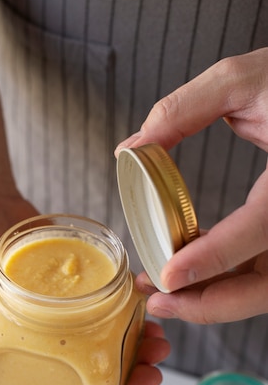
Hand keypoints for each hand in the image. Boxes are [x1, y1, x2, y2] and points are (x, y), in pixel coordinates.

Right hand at [0, 190, 169, 384]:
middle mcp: (30, 342)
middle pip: (77, 376)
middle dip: (117, 382)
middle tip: (149, 376)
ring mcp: (55, 317)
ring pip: (97, 345)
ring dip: (130, 349)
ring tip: (159, 344)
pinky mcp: (72, 291)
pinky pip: (103, 307)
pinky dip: (127, 312)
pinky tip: (148, 312)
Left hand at [115, 48, 267, 323]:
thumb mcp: (244, 79)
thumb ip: (184, 109)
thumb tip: (130, 149)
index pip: (260, 229)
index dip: (214, 258)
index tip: (168, 275)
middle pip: (266, 286)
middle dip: (210, 304)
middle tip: (157, 302)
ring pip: (264, 289)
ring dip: (212, 300)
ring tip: (161, 292)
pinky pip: (262, 271)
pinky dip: (224, 279)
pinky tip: (186, 266)